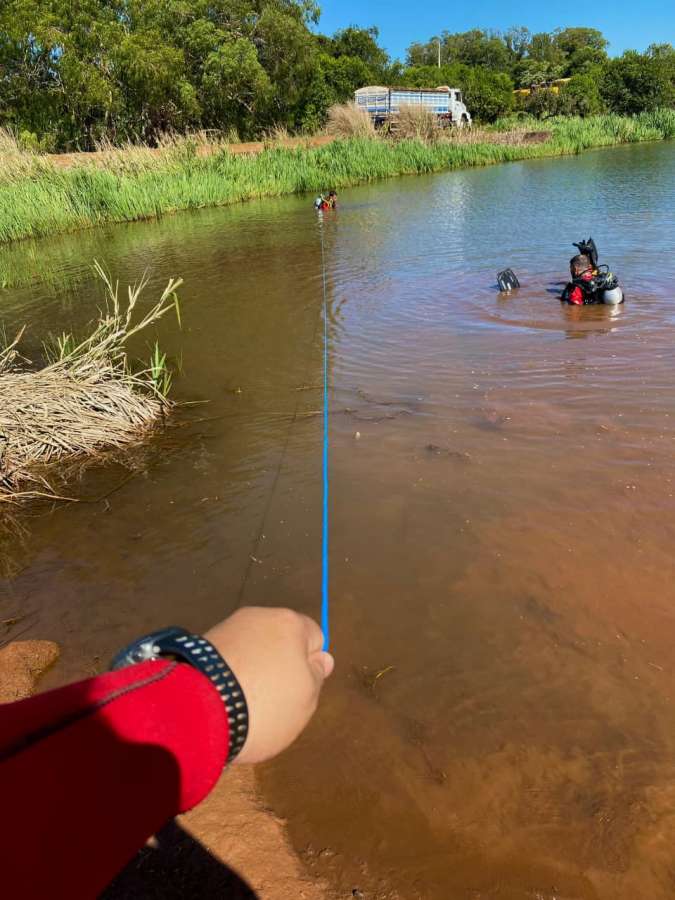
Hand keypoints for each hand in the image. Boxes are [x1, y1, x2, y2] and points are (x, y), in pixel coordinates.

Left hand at [205, 607, 333, 764]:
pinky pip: (227, 661)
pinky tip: (222, 700)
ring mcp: (225, 629)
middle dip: (279, 665)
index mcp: (289, 622)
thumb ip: (316, 676)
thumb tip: (321, 658)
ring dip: (251, 670)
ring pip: (251, 651)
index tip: (299, 689)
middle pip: (279, 641)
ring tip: (243, 703)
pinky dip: (229, 676)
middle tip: (274, 700)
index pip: (313, 636)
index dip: (310, 664)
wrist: (198, 711)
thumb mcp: (306, 699)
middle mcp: (256, 616)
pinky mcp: (200, 646)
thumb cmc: (266, 704)